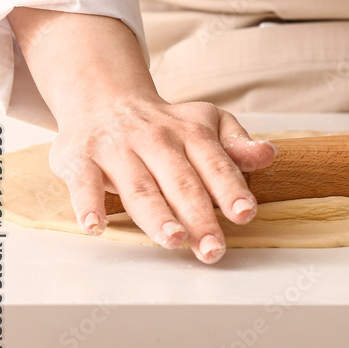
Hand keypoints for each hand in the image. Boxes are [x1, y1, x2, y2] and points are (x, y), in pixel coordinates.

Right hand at [8, 8, 275, 262]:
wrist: (103, 98)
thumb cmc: (166, 124)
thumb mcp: (207, 123)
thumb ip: (237, 144)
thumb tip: (268, 154)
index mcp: (191, 132)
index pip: (216, 163)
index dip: (231, 189)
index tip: (245, 214)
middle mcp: (156, 139)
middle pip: (181, 182)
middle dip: (199, 216)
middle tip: (213, 249)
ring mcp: (117, 148)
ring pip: (139, 187)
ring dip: (156, 215)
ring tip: (174, 240)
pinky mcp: (80, 158)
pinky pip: (83, 183)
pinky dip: (88, 204)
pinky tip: (96, 227)